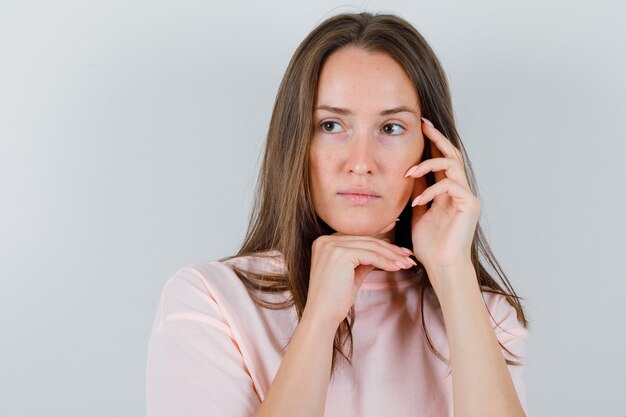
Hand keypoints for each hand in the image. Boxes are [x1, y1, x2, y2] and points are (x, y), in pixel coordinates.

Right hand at [305, 226, 415, 329]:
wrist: (322, 315)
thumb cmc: (334, 299)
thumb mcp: (351, 274)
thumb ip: (363, 260)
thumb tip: (382, 252)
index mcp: (324, 242)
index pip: (358, 238)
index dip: (380, 240)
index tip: (398, 247)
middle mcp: (326, 240)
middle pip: (365, 240)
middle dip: (390, 249)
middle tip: (407, 256)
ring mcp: (332, 246)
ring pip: (370, 246)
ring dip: (392, 255)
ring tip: (406, 263)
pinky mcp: (341, 254)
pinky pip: (370, 255)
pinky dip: (386, 262)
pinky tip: (397, 267)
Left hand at [404, 118, 480, 290]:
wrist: (441, 266)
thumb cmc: (430, 245)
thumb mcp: (418, 213)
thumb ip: (417, 193)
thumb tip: (408, 174)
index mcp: (448, 190)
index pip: (441, 159)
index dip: (432, 142)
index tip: (420, 126)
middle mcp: (460, 190)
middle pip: (452, 154)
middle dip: (436, 138)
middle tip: (422, 125)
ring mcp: (467, 196)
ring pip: (452, 165)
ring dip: (429, 164)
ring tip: (409, 173)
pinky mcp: (470, 205)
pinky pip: (450, 185)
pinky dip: (431, 189)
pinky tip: (418, 200)